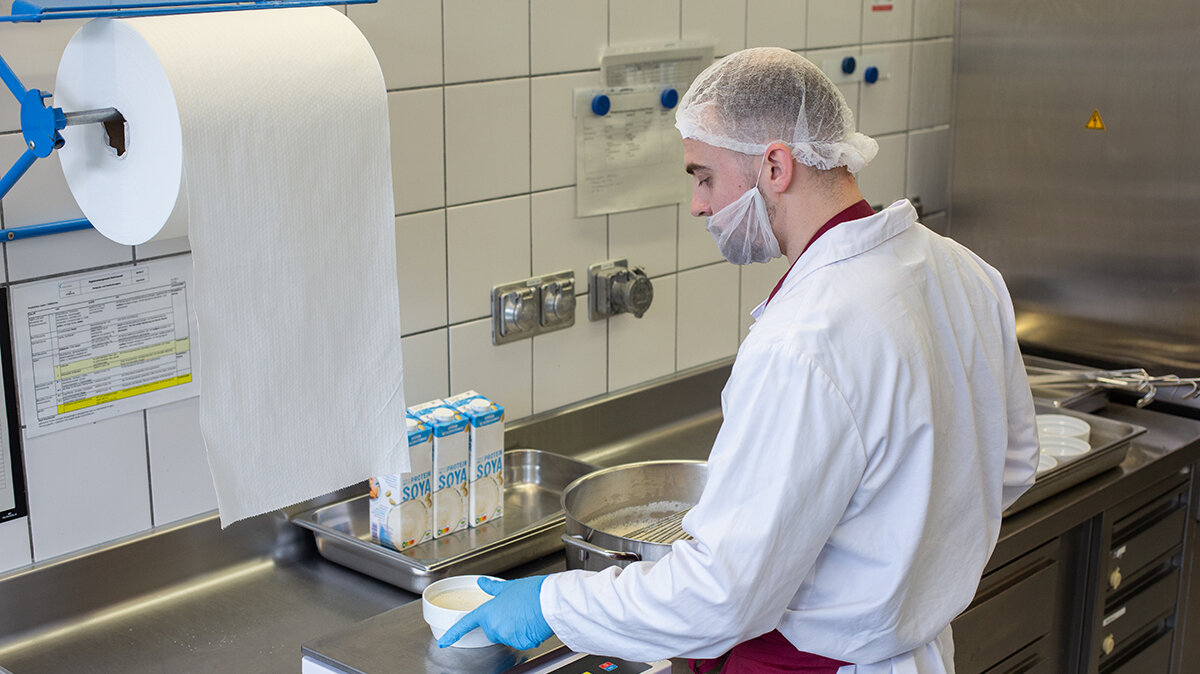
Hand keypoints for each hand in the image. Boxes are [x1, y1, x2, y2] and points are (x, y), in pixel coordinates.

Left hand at [436, 575, 553, 649]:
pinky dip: (525, 635)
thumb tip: (482, 583)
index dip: (454, 633)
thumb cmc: (532, 592)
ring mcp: (507, 636)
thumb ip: (493, 589)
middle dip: (501, 624)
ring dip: (514, 630)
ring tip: (526, 616)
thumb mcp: (509, 587)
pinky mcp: (521, 643)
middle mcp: (495, 626)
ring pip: (506, 636)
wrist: (551, 601)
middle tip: (515, 612)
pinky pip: (519, 641)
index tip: (444, 642)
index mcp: (489, 611)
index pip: (466, 624)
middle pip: (492, 631)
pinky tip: (532, 624)